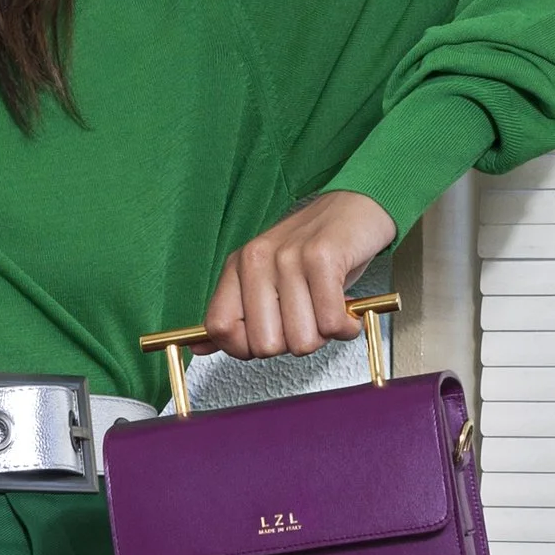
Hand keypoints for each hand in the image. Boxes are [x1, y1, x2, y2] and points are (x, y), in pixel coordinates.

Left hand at [204, 191, 398, 359]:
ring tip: (328, 308)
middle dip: (293, 343)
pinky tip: (345, 309)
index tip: (272, 337)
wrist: (357, 207)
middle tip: (308, 318)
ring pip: (301, 340)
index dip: (247, 348)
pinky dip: (345, 327)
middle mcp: (257, 259)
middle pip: (264, 345)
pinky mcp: (323, 258)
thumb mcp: (268, 279)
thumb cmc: (317, 251)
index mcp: (238, 266)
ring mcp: (288, 257)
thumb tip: (198, 347)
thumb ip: (234, 315)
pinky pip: (330, 324)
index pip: (219, 327)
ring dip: (323, 334)